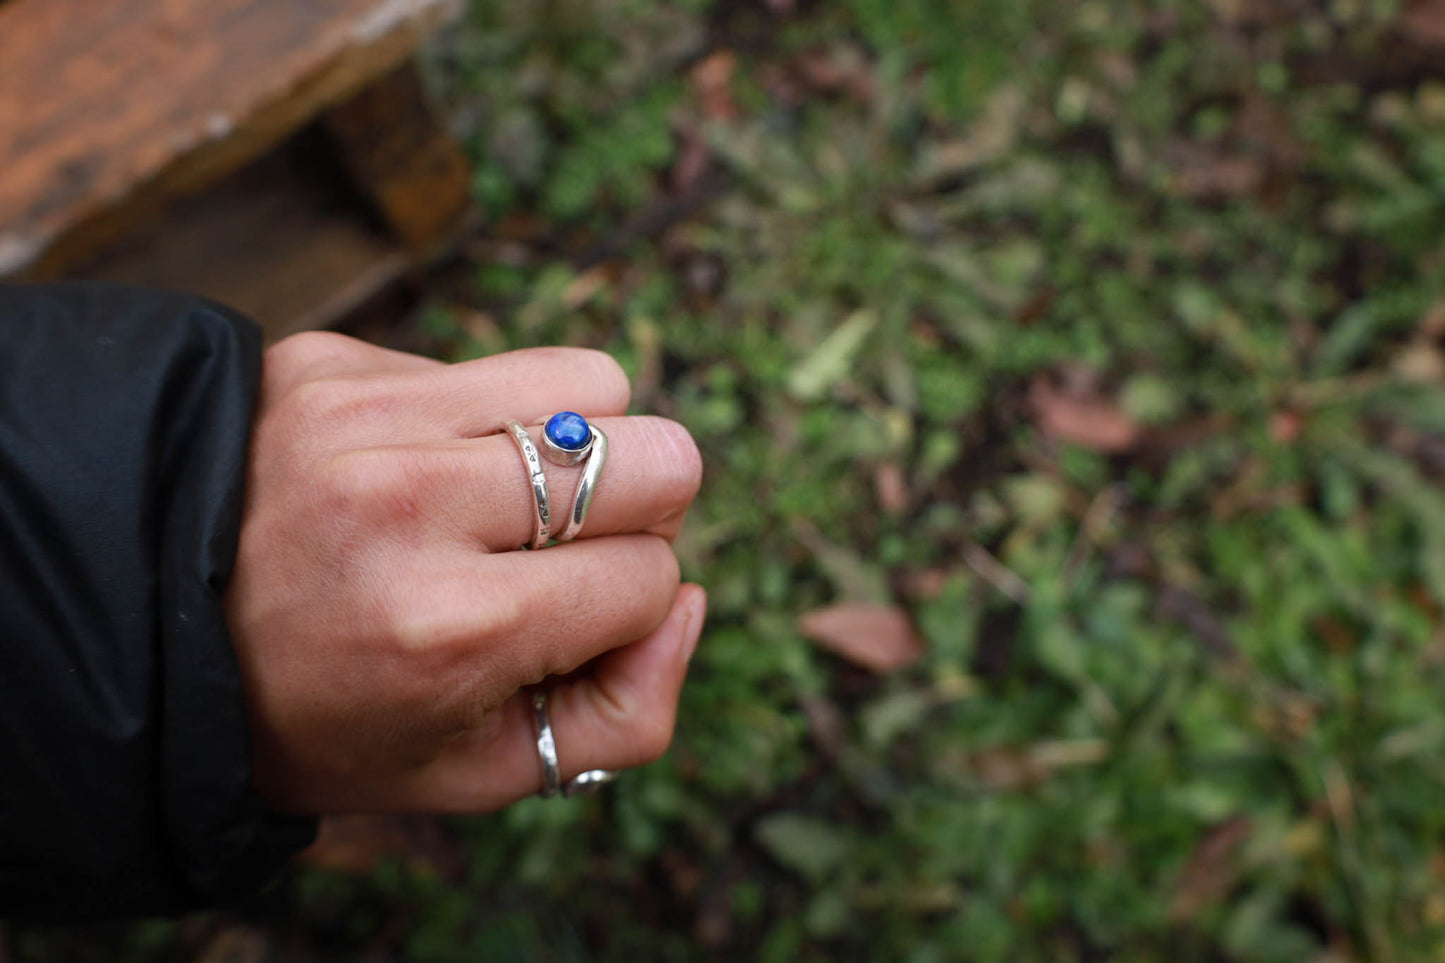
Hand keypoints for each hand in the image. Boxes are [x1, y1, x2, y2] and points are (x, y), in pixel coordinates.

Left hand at [224, 332, 704, 812]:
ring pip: (595, 383)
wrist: (147, 633)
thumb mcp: (477, 771)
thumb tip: (690, 599)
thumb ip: (627, 713)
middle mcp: (408, 504)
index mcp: (446, 628)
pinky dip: (488, 422)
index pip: (651, 578)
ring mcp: (365, 415)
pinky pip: (494, 367)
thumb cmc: (326, 717)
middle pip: (659, 455)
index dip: (627, 612)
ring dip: (581, 448)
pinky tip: (423, 472)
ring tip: (508, 502)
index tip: (560, 628)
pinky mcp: (334, 360)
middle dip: (640, 515)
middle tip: (565, 552)